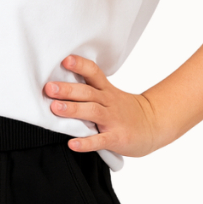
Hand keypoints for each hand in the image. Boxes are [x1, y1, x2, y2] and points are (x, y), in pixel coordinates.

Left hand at [45, 55, 168, 157]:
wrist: (153, 125)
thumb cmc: (125, 110)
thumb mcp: (110, 94)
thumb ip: (89, 90)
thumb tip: (58, 84)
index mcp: (106, 90)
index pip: (93, 72)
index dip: (80, 65)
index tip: (65, 60)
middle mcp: (109, 102)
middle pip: (88, 92)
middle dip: (67, 89)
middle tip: (49, 88)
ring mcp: (113, 120)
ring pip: (92, 111)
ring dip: (73, 109)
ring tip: (56, 108)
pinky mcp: (117, 138)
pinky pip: (100, 140)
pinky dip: (86, 142)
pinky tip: (72, 144)